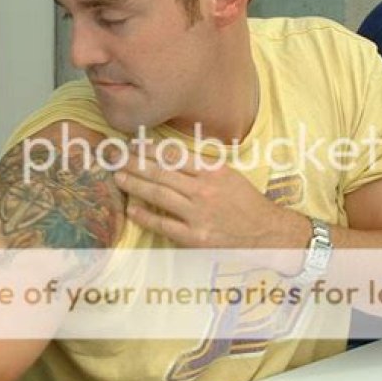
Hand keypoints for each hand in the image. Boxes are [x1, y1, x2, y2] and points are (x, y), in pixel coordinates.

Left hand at [113, 142, 307, 249]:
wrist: (267, 233)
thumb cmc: (246, 202)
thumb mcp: (228, 174)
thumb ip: (201, 165)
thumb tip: (169, 154)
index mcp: (212, 171)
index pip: (173, 155)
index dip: (149, 148)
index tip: (131, 144)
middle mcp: (204, 190)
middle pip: (161, 172)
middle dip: (134, 163)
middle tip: (114, 156)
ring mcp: (198, 214)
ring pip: (159, 195)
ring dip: (135, 185)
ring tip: (118, 177)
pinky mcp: (195, 237)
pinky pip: (164, 224)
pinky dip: (146, 216)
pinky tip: (131, 209)